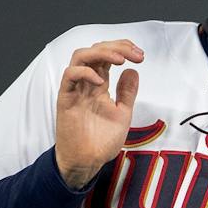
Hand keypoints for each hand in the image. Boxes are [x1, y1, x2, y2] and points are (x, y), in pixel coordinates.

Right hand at [54, 39, 142, 189]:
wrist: (86, 162)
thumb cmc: (101, 140)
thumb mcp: (122, 112)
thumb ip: (127, 92)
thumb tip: (133, 70)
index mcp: (99, 84)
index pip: (108, 56)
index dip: (124, 49)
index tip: (141, 56)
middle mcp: (86, 83)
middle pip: (95, 50)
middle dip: (117, 46)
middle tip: (136, 54)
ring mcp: (75, 90)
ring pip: (80, 56)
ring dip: (102, 52)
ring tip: (120, 59)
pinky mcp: (66, 100)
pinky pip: (69, 76)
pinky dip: (85, 72)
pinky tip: (101, 80)